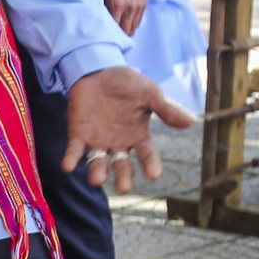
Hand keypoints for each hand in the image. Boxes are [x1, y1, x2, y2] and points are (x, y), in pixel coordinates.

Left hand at [60, 66, 194, 193]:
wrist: (99, 71)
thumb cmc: (128, 84)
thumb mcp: (149, 93)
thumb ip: (166, 109)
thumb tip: (190, 121)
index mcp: (138, 136)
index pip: (148, 154)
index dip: (151, 164)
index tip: (154, 174)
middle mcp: (119, 143)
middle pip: (122, 165)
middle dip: (123, 177)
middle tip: (124, 188)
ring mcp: (99, 140)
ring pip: (98, 162)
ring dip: (97, 171)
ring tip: (97, 180)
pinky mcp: (79, 134)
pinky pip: (75, 150)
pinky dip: (71, 159)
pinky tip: (68, 166)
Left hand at [99, 0, 147, 36]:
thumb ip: (101, 6)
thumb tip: (97, 19)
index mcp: (117, 4)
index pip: (114, 28)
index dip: (109, 33)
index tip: (104, 34)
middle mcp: (130, 8)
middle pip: (126, 31)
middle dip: (119, 34)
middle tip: (112, 33)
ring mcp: (138, 7)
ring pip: (133, 28)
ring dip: (126, 29)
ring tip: (119, 27)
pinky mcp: (144, 5)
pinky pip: (139, 21)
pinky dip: (132, 22)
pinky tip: (125, 20)